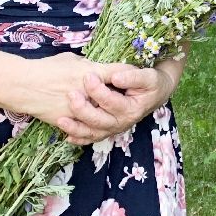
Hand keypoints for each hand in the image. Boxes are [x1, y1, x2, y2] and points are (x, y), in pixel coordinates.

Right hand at [14, 53, 131, 131]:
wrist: (23, 86)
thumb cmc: (47, 68)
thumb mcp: (72, 60)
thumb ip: (88, 66)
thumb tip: (98, 70)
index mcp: (91, 73)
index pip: (119, 72)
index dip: (129, 73)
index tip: (134, 74)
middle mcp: (89, 92)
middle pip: (115, 96)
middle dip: (122, 95)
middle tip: (129, 94)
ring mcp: (80, 110)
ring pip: (103, 116)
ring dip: (109, 113)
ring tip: (114, 111)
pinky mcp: (70, 122)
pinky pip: (86, 128)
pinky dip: (92, 126)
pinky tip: (97, 123)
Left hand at [56, 64, 177, 146]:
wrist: (154, 95)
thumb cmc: (151, 84)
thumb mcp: (148, 77)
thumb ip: (133, 77)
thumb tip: (115, 77)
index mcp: (131, 109)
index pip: (111, 101)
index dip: (98, 90)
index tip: (87, 76)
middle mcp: (121, 123)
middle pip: (99, 120)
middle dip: (83, 109)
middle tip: (71, 94)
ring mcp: (113, 129)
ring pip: (92, 133)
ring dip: (75, 128)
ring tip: (60, 120)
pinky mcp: (106, 130)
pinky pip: (90, 138)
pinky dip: (78, 139)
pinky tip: (66, 136)